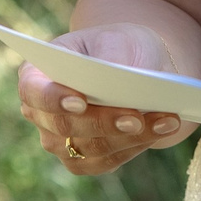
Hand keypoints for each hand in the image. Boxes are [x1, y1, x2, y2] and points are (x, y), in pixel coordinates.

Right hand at [17, 23, 197, 175]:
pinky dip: (138, 145)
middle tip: (136, 117)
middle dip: (103, 122)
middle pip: (64, 126)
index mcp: (36, 74)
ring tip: (166, 118)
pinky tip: (163, 127)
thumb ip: (111, 59)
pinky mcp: (84, 161)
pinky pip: (108, 160)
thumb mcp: (117, 39)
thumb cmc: (118, 46)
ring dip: (130, 136)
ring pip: (90, 148)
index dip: (52, 99)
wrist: (135, 67)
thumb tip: (118, 85)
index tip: (80, 101)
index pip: (33, 91)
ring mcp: (60, 141)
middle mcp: (41, 113)